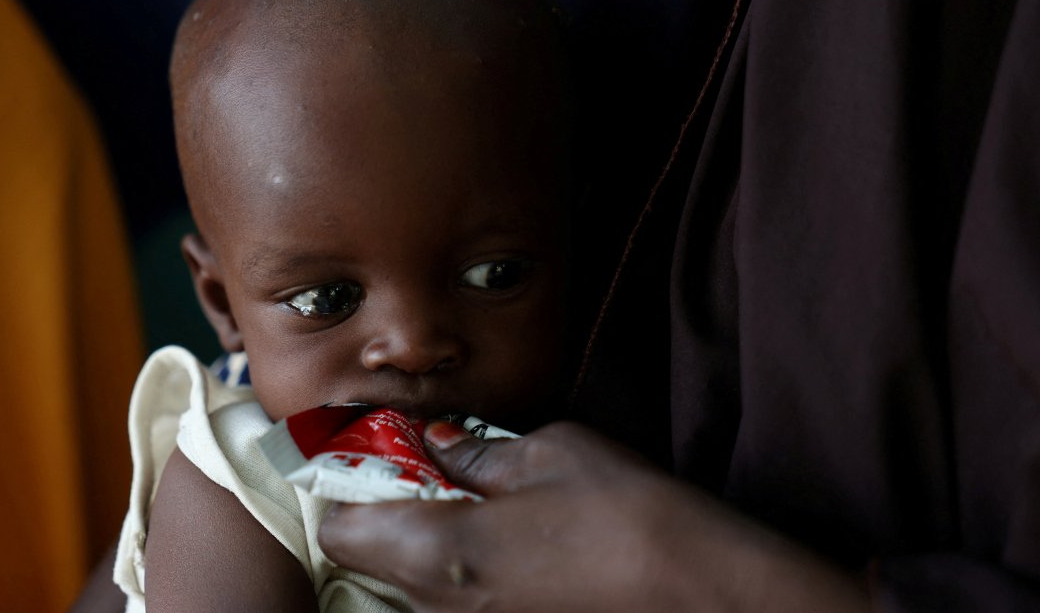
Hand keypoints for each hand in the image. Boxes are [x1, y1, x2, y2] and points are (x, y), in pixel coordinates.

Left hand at [318, 421, 869, 611]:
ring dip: (426, 532)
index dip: (347, 485)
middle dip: (388, 504)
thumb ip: (474, 451)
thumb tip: (437, 443)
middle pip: (373, 556)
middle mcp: (442, 604)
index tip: (371, 450)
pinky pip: (456, 596)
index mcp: (438, 552)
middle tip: (429, 461)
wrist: (700, 590)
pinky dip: (462, 560)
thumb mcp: (547, 454)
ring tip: (477, 494)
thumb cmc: (626, 516)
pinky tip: (511, 533)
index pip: (339, 530)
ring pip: (413, 578)